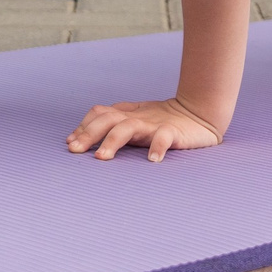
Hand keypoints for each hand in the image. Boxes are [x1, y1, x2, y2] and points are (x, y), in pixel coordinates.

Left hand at [67, 97, 223, 162]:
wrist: (200, 112)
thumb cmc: (163, 119)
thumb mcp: (135, 118)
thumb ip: (112, 124)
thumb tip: (78, 138)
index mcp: (127, 113)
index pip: (99, 114)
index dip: (84, 126)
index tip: (71, 142)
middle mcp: (137, 117)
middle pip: (108, 120)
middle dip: (89, 134)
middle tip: (75, 150)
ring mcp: (154, 124)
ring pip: (129, 127)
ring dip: (113, 141)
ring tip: (102, 158)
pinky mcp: (173, 131)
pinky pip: (164, 138)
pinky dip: (157, 147)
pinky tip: (152, 160)